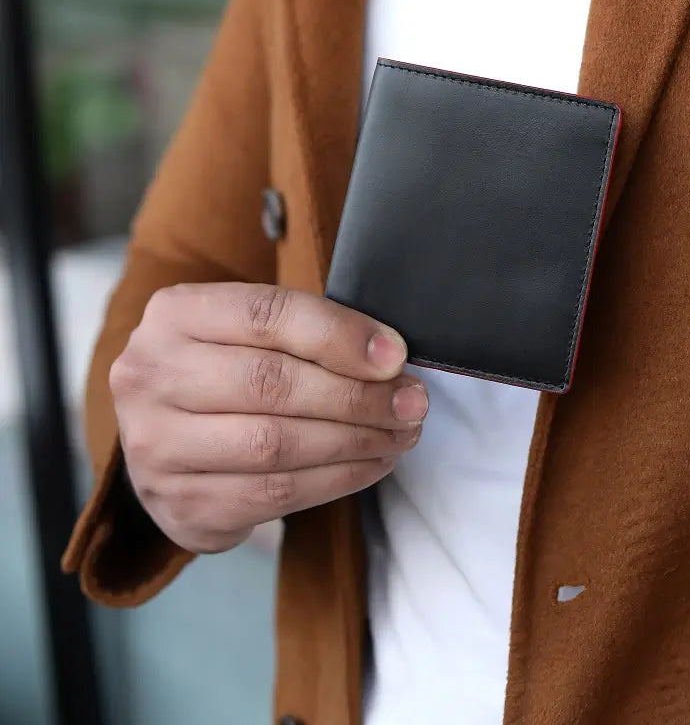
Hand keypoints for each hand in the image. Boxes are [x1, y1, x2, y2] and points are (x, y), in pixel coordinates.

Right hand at [109, 283, 426, 553]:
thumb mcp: (253, 330)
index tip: (396, 356)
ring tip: (401, 434)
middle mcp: (150, 376)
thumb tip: (390, 358)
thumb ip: (312, 331)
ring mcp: (154, 446)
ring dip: (355, 442)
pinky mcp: (178, 504)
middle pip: (272, 384)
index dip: (339, 335)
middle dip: (357, 396)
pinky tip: (372, 464)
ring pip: (274, 445)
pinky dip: (337, 480)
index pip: (266, 314)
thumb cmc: (230, 368)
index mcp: (175, 314)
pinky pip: (274, 495)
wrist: (166, 436)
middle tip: (411, 403)